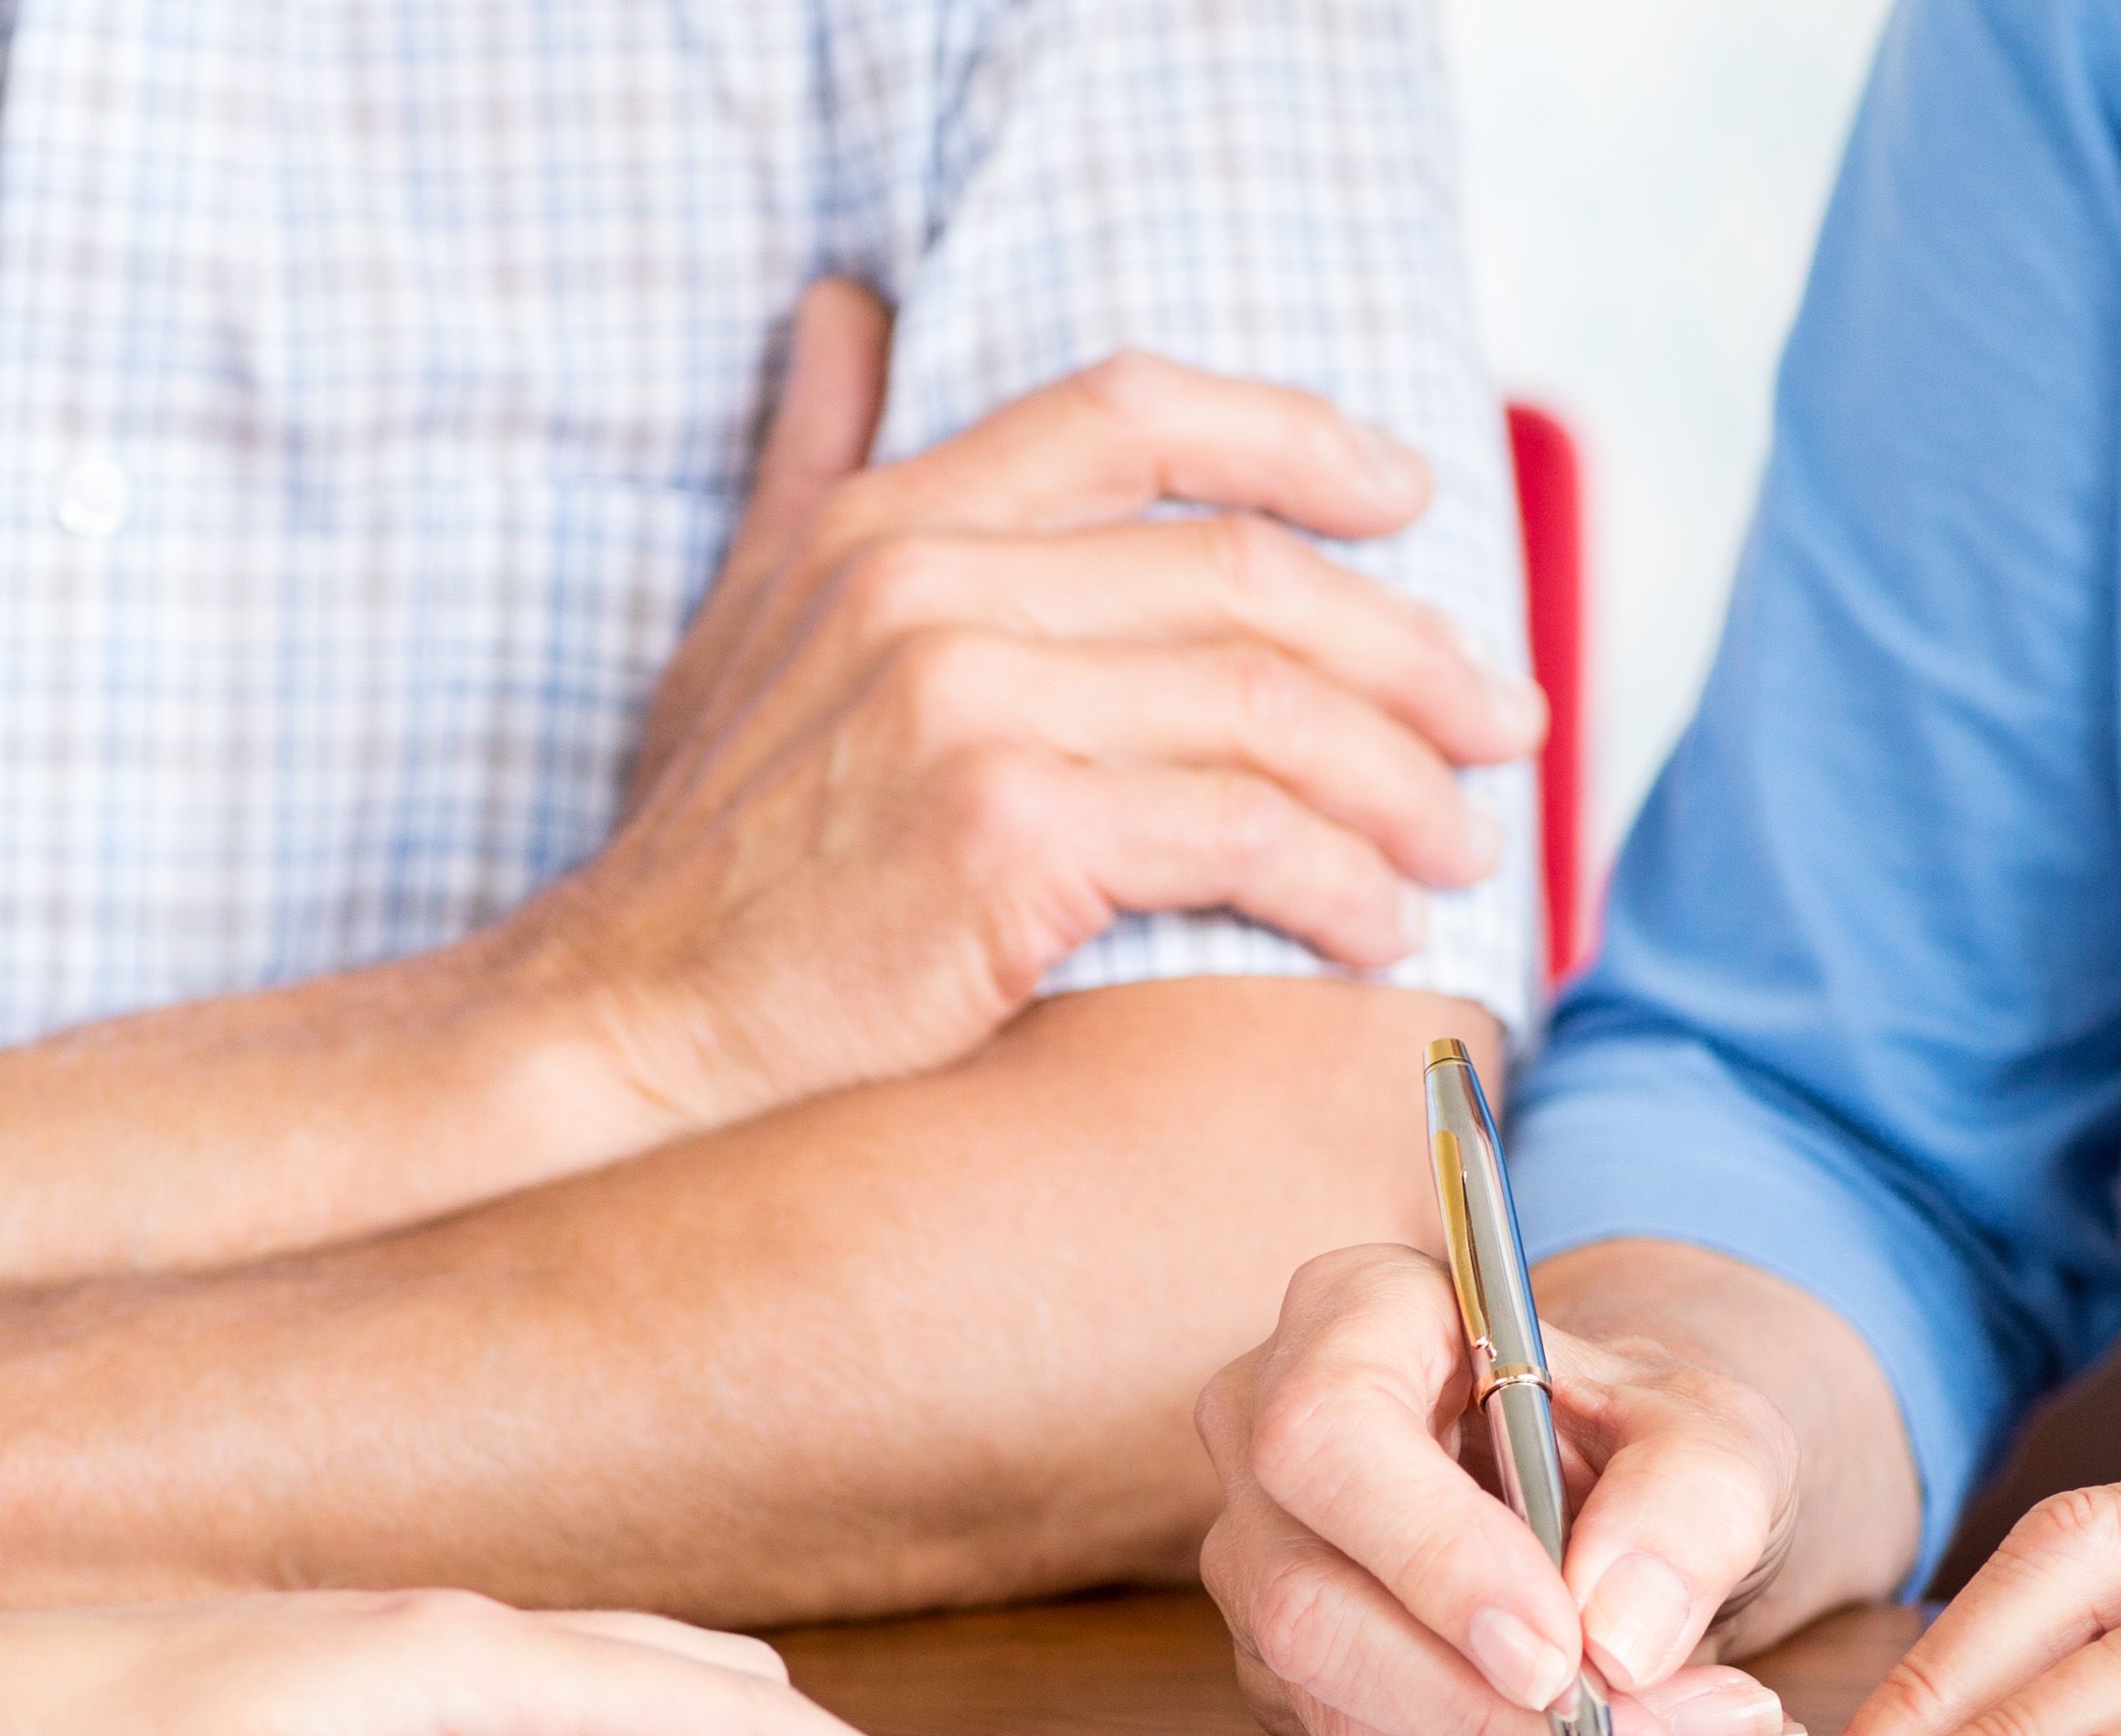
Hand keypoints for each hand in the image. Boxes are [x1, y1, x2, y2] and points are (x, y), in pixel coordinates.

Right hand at [516, 281, 1541, 1140]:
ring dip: (1397, 783)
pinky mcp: (1006, 835)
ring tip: (1456, 847)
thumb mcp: (737, 625)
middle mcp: (931, 584)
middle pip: (1246, 575)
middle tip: (1497, 723)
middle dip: (1406, 651)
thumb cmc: (703, 866)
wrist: (623, 1032)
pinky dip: (1336, 882)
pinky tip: (1373, 929)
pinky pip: (1241, 833)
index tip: (1406, 496)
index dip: (1296, 439)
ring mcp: (967, 704)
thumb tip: (845, 317)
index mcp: (888, 522)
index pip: (1134, 413)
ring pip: (1267, 708)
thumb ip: (809, 467)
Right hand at [1195, 1242, 1822, 1735]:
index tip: (1557, 1653)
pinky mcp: (1289, 1672)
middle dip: (1482, 1707)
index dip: (1431, 1554)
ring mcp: (1263, 1563)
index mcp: (1354, 1317)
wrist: (1618, 1502)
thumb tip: (1619, 1637)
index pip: (1327, 1433)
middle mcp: (1268, 1437)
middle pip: (1310, 1599)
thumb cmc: (1640, 1438)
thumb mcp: (1714, 1435)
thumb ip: (1691, 1504)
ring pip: (1334, 1701)